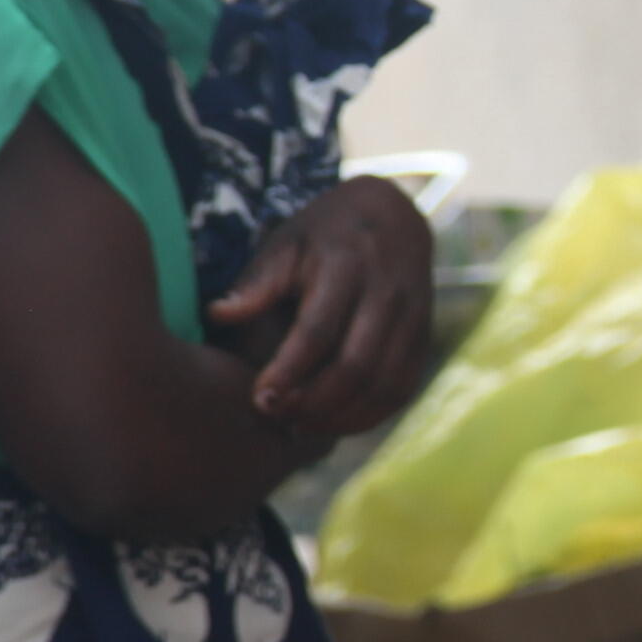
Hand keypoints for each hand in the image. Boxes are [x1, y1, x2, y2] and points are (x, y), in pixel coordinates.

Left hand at [206, 174, 439, 440]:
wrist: (392, 216)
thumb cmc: (323, 237)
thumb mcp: (286, 244)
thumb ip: (257, 283)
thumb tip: (218, 314)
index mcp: (346, 266)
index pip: (318, 331)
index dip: (288, 371)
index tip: (260, 398)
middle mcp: (386, 293)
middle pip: (356, 366)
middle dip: (314, 402)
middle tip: (277, 416)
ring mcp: (412, 318)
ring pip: (383, 385)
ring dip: (341, 416)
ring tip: (300, 425)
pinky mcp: (423, 338)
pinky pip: (401, 389)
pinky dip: (369, 415)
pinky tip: (334, 421)